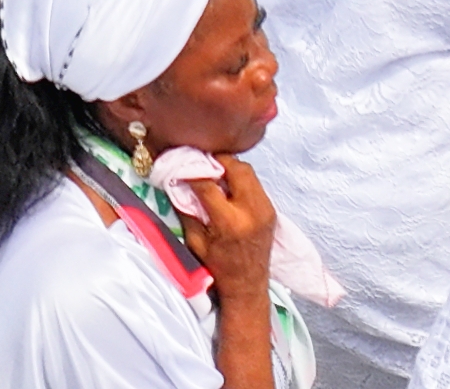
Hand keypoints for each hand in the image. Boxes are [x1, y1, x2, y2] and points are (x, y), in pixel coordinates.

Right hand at [166, 150, 281, 299]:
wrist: (248, 287)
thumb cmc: (218, 268)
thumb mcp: (196, 241)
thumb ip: (188, 210)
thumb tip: (177, 182)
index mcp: (230, 222)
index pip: (209, 184)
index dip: (193, 171)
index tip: (182, 165)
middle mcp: (252, 211)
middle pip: (236, 167)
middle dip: (217, 161)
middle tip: (201, 163)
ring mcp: (266, 209)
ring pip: (248, 171)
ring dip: (230, 168)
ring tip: (214, 173)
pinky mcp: (271, 210)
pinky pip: (255, 183)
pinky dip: (240, 179)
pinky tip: (228, 187)